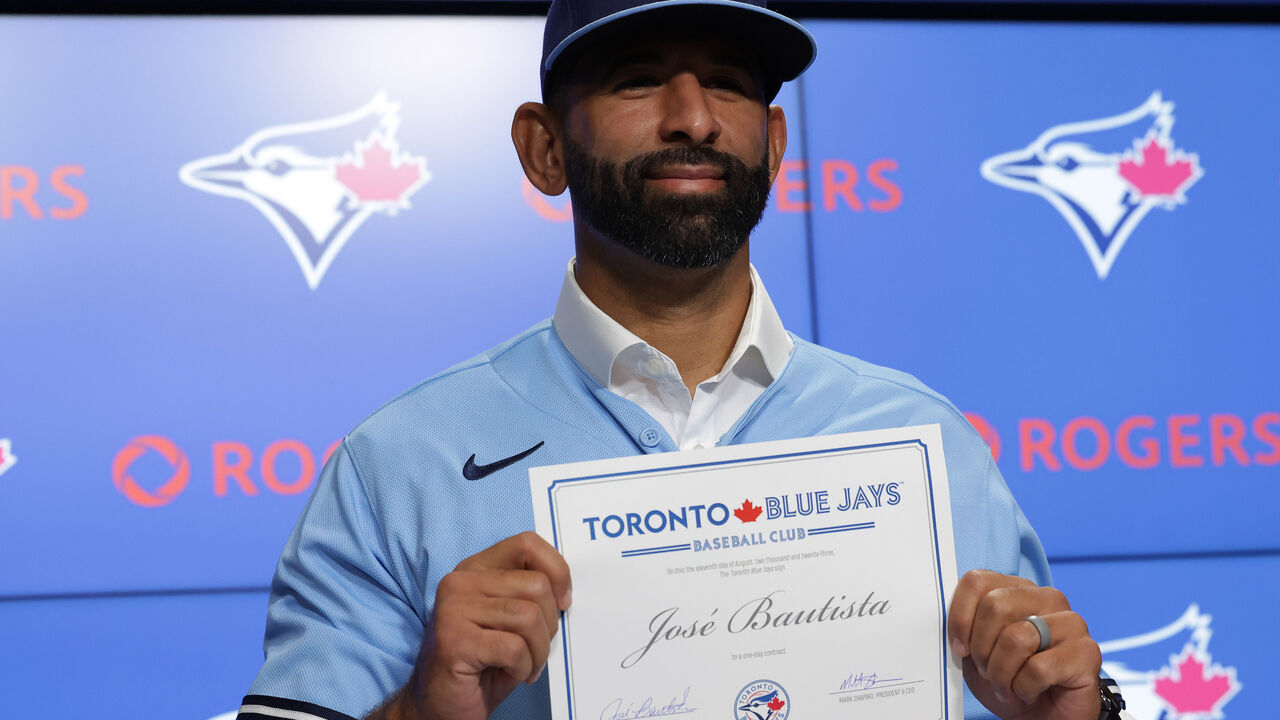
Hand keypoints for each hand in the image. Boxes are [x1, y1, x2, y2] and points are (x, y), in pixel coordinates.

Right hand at [395, 532, 572, 719]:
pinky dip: (523, 668)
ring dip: (538, 651)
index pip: (527, 544)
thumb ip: (529, 595)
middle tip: (536, 650)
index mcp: (475, 569)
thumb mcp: (509, 620)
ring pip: (529, 617)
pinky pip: (514, 648)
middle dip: (549, 625)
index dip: (557, 571)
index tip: (563, 602)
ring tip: (524, 666)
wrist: (439, 705)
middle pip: (537, 585)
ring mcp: (453, 608)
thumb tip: (564, 591)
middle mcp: (460, 581)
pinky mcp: (454, 639)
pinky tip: (510, 674)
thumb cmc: (482, 664)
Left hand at [948, 570, 1100, 719]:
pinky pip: (1039, 668)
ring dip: (1001, 673)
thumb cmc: (1008, 679)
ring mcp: (1071, 622)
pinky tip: (1029, 691)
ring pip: (1016, 638)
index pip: (977, 581)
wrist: (1042, 717)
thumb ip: (963, 626)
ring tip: (1007, 684)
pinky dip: (1024, 688)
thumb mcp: (975, 651)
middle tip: (988, 671)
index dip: (960, 617)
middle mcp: (1047, 598)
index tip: (959, 647)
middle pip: (995, 606)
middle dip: (982, 648)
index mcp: (1018, 589)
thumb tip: (942, 612)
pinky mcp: (1087, 651)